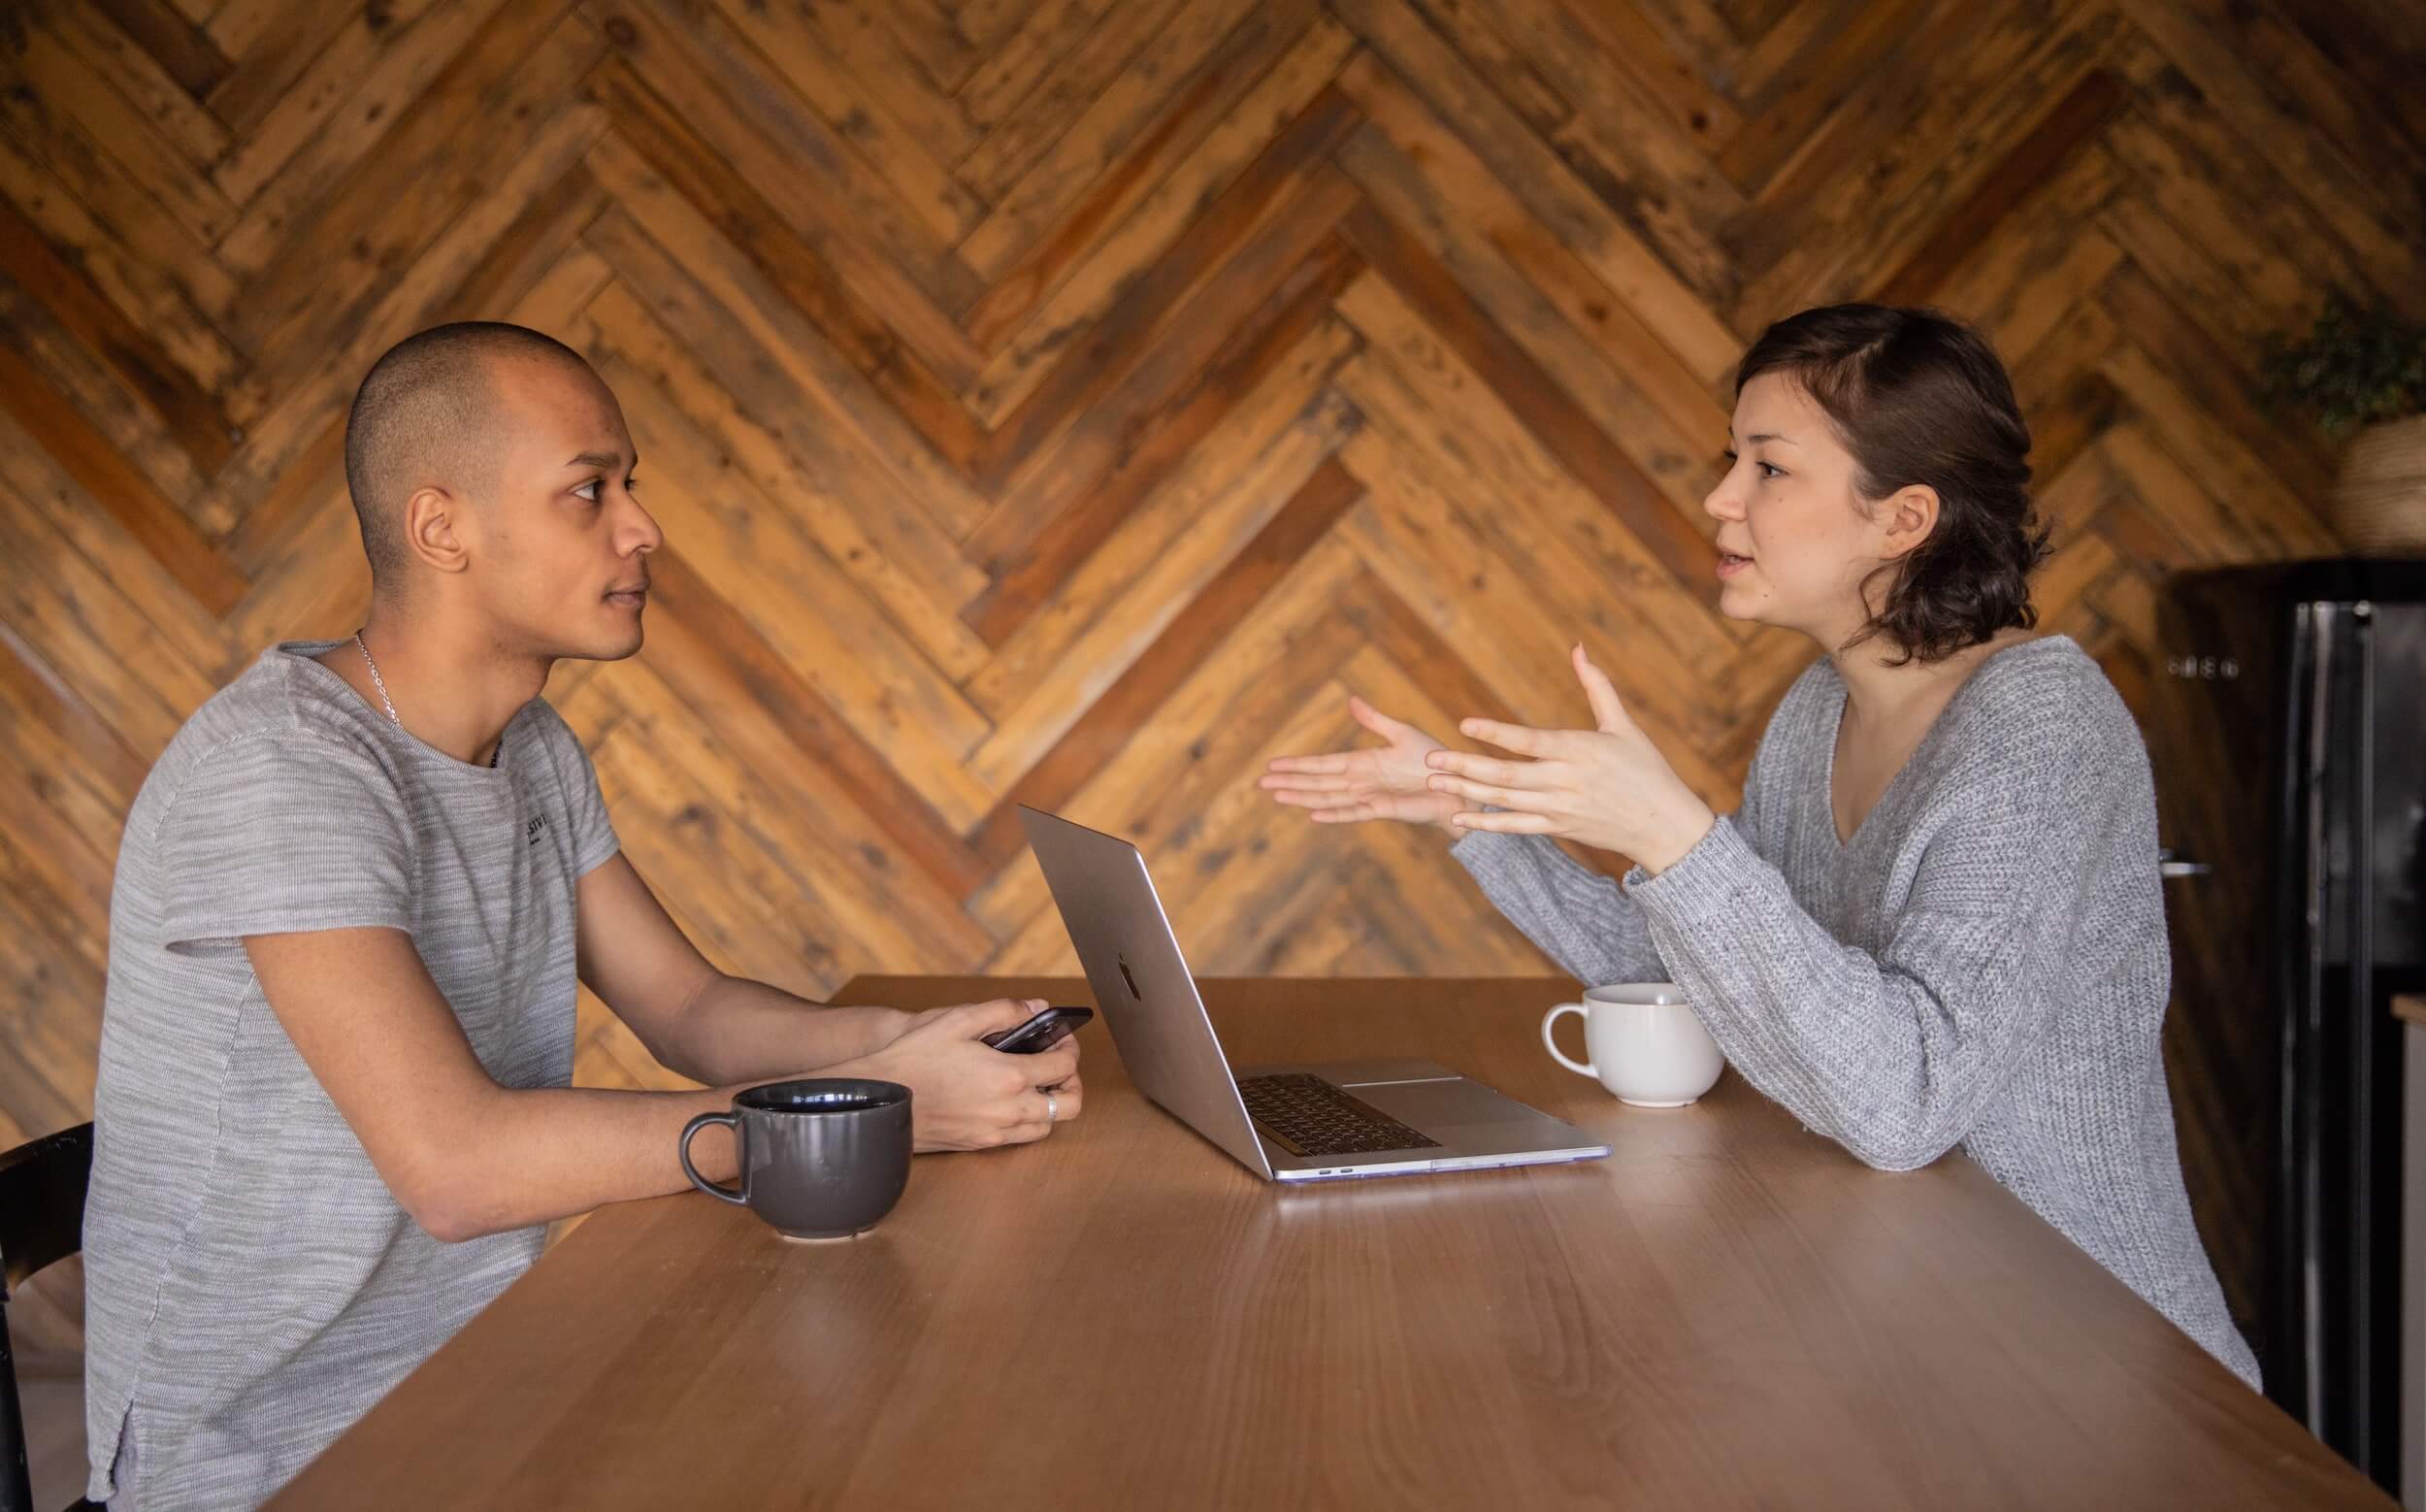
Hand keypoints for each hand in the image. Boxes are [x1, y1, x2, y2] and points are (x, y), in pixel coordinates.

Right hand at [844, 998, 1083, 1152]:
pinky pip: (1020, 1138)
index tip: (1062, 1039)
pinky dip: (1027, 1120)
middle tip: (1059, 1066)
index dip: (1070, 1048)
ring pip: (1047, 1127)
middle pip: (1070, 1106)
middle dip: (1073, 1083)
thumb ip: (1004, 1011)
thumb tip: (1036, 1009)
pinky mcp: (979, 1145)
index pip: (1064, 1066)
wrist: (878, 1097)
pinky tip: (1010, 1100)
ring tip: (1036, 1083)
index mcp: (1009, 1076)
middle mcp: (1008, 1110)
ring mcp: (994, 1132)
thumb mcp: (959, 1020)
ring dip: (1051, 1104)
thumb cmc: (914, 1057)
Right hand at [1261, 696, 1461, 833]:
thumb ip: (1374, 720)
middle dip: (1289, 782)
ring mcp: (1369, 797)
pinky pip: (1353, 812)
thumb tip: (1351, 701)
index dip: (1297, 765)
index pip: (1322, 764)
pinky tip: (1313, 815)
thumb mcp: (1401, 733)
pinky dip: (1334, 814)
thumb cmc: (1434, 760)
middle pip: (1317, 783)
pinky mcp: (1383, 809)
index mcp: (1362, 763)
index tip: (1273, 765)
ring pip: (1328, 798)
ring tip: (1278, 796)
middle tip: (1261, 784)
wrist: (1457, 785)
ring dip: (1302, 797)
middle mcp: (1360, 782)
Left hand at [1424, 644, 1715, 872]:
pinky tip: (1459, 817)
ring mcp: (1560, 809)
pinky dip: (1486, 824)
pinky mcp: (1558, 829)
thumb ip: (1596, 685)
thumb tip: (1578, 647)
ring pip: (1505, 801)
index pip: (1529, 742)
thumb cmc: (1646, 768)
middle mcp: (1566, 782)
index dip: (1496, 733)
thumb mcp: (1624, 725)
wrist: (1663, 825)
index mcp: (1580, 751)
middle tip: (1430, 760)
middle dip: (1465, 767)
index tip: (1464, 724)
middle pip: (1507, 775)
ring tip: (1433, 782)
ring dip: (1466, 792)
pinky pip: (1516, 827)